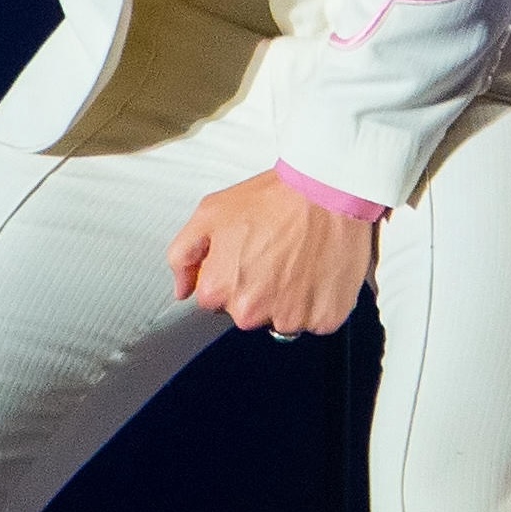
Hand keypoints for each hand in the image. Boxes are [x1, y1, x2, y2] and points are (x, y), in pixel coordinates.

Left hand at [167, 171, 374, 337]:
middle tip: (274, 254)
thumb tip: (182, 289)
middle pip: (248, 314)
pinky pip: (316, 321)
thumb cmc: (275, 198)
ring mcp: (290, 318)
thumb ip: (184, 255)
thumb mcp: (211, 212)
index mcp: (220, 288)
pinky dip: (318, 302)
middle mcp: (252, 311)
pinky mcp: (325, 319)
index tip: (246, 255)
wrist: (328, 190)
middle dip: (257, 290)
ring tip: (299, 260)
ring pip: (283, 320)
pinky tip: (317, 272)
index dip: (229, 275)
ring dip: (288, 298)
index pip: (213, 300)